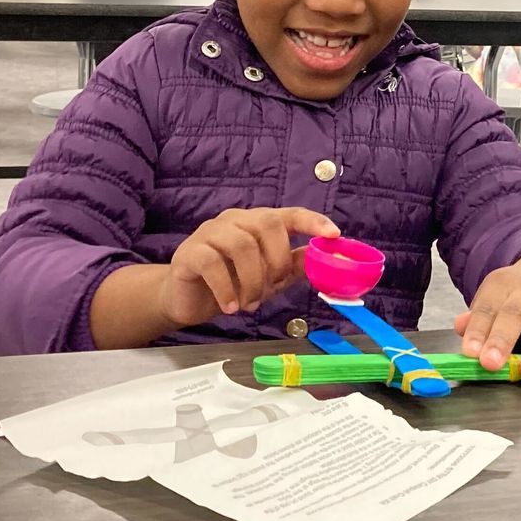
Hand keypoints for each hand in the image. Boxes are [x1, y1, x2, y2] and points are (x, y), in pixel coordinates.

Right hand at [159, 208, 338, 328]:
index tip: (334, 234)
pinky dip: (227, 289)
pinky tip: (231, 306)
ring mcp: (210, 233)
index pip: (290, 213)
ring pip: (241, 245)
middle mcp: (235, 221)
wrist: (186, 299)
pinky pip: (212, 264)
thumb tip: (327, 262)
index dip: (312, 221)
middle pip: (267, 224)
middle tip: (274, 286)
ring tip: (249, 303)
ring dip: (252, 280)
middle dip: (278, 259)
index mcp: (258, 223)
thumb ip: (293, 266)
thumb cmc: (231, 283)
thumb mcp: (268, 277)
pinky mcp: (189, 252)